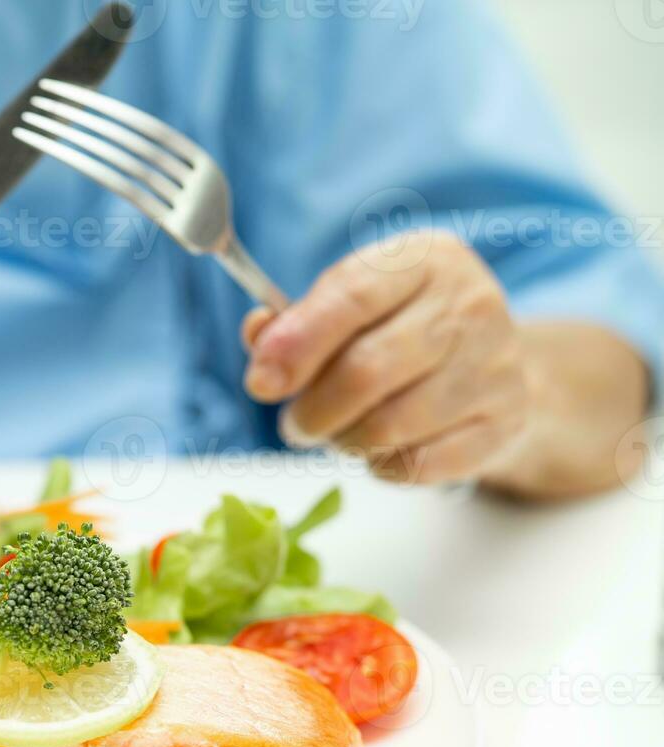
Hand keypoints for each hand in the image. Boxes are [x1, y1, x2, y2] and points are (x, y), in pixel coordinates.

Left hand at [241, 232, 527, 484]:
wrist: (488, 366)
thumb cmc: (397, 331)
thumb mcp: (347, 307)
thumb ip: (294, 322)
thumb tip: (259, 338)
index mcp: (423, 259)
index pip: (353, 296)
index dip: (298, 343)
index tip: (260, 383)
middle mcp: (469, 302)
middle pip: (368, 370)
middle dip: (313, 411)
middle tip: (295, 426)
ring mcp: (496, 362)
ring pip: (393, 425)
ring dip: (345, 442)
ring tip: (338, 436)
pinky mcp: (508, 419)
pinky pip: (422, 464)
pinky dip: (384, 467)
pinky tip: (381, 452)